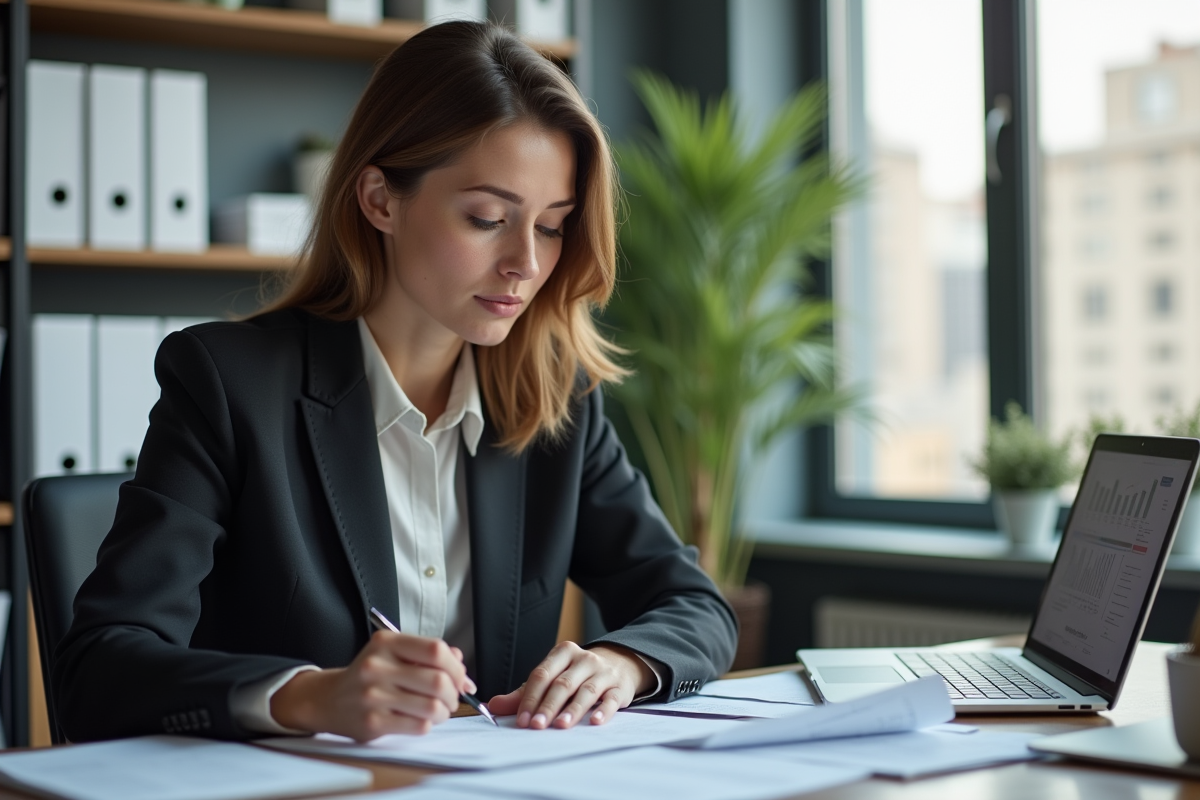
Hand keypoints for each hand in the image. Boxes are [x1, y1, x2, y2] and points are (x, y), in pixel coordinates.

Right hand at [270, 631, 473, 741]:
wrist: (328, 699)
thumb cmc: (369, 675)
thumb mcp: (394, 653)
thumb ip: (428, 654)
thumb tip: (462, 666)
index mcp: (386, 642)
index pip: (436, 650)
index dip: (456, 667)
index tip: (460, 677)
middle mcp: (377, 666)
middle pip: (438, 681)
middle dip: (454, 693)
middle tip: (451, 698)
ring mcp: (373, 696)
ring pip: (432, 707)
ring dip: (443, 712)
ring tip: (438, 710)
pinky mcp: (373, 722)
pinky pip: (418, 726)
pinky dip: (427, 725)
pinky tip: (419, 720)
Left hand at [487, 642, 653, 728]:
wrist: (618, 665)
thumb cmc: (577, 675)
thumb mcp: (551, 678)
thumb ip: (523, 693)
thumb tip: (492, 705)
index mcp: (562, 653)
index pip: (542, 674)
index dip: (530, 697)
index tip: (522, 719)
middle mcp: (583, 659)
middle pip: (562, 684)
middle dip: (548, 706)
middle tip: (537, 726)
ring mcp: (603, 672)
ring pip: (586, 691)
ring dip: (572, 709)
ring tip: (561, 726)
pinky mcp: (619, 687)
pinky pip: (611, 699)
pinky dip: (604, 710)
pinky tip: (595, 722)